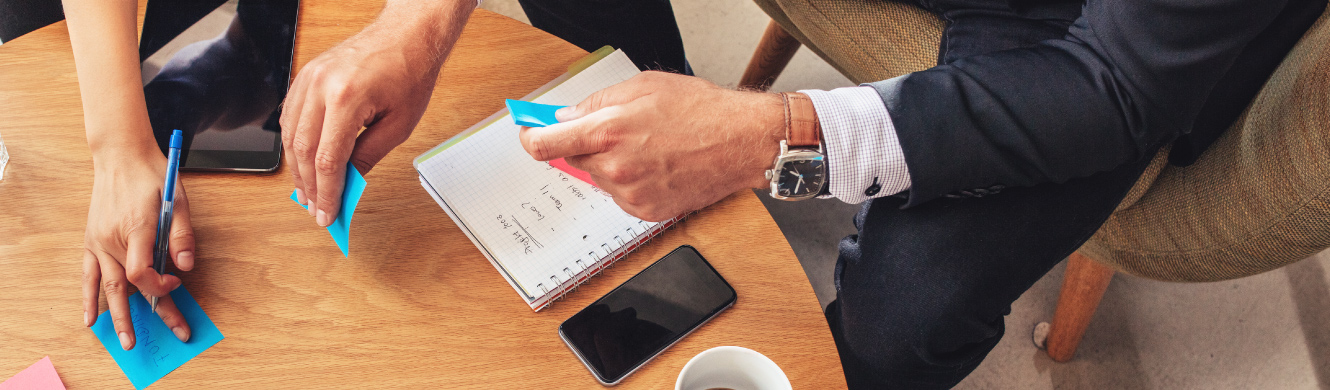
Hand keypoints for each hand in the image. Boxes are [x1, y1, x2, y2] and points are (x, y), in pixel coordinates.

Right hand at [84, 149, 194, 349]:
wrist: (120, 156)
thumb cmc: (151, 175)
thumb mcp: (178, 199)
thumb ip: (182, 235)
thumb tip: (186, 266)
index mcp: (136, 228)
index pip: (142, 272)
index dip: (162, 285)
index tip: (176, 282)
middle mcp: (112, 239)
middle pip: (130, 286)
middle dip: (155, 312)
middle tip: (176, 332)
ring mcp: (99, 242)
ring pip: (108, 287)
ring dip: (118, 316)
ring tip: (127, 341)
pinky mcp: (91, 241)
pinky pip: (88, 275)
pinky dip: (88, 298)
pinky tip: (91, 318)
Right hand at [280, 25, 444, 225]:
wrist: (405, 35)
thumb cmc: (409, 73)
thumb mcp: (398, 125)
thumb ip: (368, 157)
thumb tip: (348, 185)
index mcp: (346, 98)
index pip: (328, 159)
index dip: (327, 192)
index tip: (328, 214)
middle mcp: (320, 86)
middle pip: (303, 150)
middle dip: (309, 186)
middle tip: (316, 209)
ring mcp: (308, 77)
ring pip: (290, 134)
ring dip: (297, 168)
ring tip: (308, 192)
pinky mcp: (306, 74)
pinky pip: (290, 115)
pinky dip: (294, 142)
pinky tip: (302, 162)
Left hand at [518, 72, 785, 220]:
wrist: (742, 142)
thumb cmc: (701, 110)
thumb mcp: (643, 87)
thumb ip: (596, 104)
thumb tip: (567, 118)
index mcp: (608, 132)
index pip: (544, 146)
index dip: (531, 138)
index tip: (529, 134)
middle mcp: (615, 168)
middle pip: (573, 161)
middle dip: (586, 145)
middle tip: (616, 131)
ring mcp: (630, 194)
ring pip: (599, 179)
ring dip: (610, 164)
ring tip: (649, 147)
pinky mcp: (645, 212)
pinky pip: (621, 195)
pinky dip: (630, 182)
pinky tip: (657, 166)